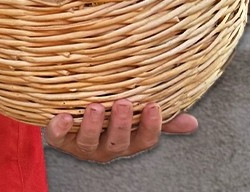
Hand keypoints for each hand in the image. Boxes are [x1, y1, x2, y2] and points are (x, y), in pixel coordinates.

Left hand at [43, 99, 197, 163]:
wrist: (65, 111)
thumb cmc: (108, 114)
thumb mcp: (135, 116)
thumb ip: (161, 119)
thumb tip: (193, 123)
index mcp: (127, 141)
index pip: (145, 140)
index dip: (151, 126)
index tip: (154, 106)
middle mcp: (106, 147)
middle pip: (118, 142)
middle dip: (121, 124)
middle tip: (123, 102)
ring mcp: (82, 144)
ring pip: (88, 141)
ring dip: (93, 124)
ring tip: (95, 106)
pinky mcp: (59, 138)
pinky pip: (56, 138)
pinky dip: (59, 128)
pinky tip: (64, 116)